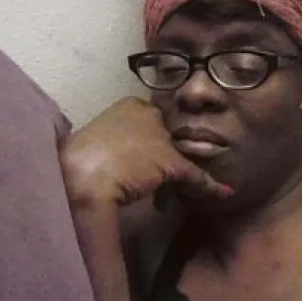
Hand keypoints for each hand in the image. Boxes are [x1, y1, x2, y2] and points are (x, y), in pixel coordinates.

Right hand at [60, 97, 231, 206]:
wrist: (80, 177)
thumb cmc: (77, 162)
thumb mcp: (94, 145)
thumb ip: (112, 144)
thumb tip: (117, 160)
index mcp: (129, 105)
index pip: (152, 121)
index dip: (151, 144)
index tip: (144, 160)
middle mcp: (150, 115)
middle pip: (168, 138)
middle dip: (162, 159)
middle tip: (148, 179)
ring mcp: (161, 138)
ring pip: (178, 157)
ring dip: (174, 176)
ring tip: (167, 195)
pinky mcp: (170, 162)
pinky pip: (195, 175)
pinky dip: (210, 185)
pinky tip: (223, 192)